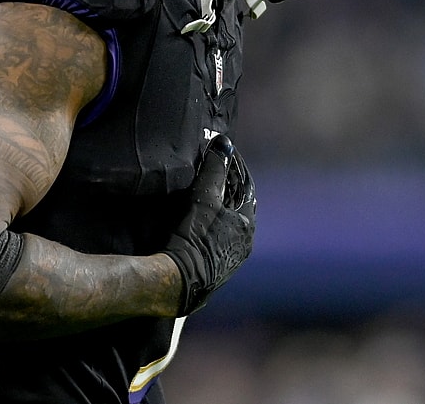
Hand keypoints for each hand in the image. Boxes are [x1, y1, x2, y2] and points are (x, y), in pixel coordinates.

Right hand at [162, 135, 255, 315]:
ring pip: (230, 225)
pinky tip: (199, 224)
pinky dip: (213, 225)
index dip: (236, 168)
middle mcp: (244, 244)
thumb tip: (224, 142)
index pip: (247, 187)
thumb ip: (214, 169)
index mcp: (247, 225)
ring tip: (206, 194)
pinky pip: (219, 239)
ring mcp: (231, 260)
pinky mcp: (216, 271)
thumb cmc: (193, 237)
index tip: (224, 154)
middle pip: (240, 208)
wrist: (177, 281)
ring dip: (221, 208)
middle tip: (216, 171)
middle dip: (230, 188)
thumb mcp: (203, 198)